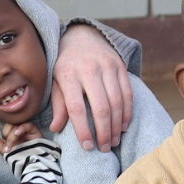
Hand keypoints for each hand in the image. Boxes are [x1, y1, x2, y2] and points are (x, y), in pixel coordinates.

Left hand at [0, 121, 43, 155]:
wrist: (32, 164)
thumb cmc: (19, 157)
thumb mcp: (4, 150)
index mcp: (12, 132)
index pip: (5, 127)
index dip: (4, 134)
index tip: (6, 147)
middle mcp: (19, 129)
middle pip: (10, 124)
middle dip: (8, 136)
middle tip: (10, 147)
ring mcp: (27, 129)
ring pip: (16, 124)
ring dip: (13, 136)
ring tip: (15, 145)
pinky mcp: (35, 130)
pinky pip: (27, 124)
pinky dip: (21, 129)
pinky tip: (18, 134)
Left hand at [49, 24, 132, 152]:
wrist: (81, 36)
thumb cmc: (65, 65)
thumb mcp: (55, 81)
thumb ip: (58, 104)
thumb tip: (56, 128)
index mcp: (68, 75)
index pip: (76, 108)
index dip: (83, 130)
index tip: (87, 146)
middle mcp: (89, 69)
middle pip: (101, 107)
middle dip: (104, 131)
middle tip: (104, 148)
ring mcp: (107, 66)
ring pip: (117, 101)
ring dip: (117, 125)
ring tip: (114, 140)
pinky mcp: (120, 65)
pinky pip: (127, 92)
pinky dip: (127, 112)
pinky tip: (123, 125)